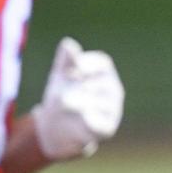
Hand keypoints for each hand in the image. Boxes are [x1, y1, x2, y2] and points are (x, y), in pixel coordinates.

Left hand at [33, 36, 123, 160]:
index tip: (73, 68)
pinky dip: (89, 120)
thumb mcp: (61, 76)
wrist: (57, 126)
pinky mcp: (107, 128)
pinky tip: (79, 116)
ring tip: (64, 102)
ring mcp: (113, 109)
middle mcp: (114, 89)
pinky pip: (100, 124)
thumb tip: (67, 44)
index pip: (102, 63)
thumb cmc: (62, 94)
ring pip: (100, 103)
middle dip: (80, 86)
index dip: (88, 64)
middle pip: (101, 83)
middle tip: (63, 91)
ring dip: (80, 102)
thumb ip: (65, 61)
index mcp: (104, 72)